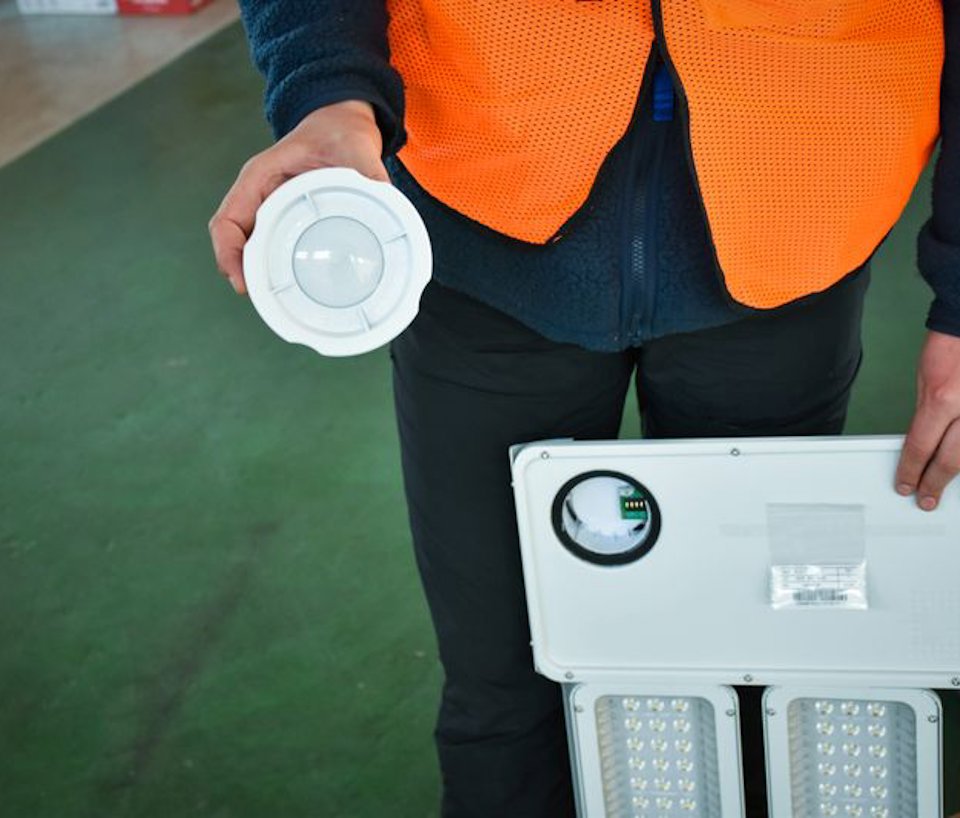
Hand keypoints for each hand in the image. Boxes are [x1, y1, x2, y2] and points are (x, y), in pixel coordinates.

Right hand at [209, 100, 387, 294]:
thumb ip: (369, 174)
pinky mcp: (284, 217)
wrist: (342, 124)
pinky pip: (269, 245)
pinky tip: (289, 288)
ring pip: (250, 247)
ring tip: (275, 304)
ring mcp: (270, 208)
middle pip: (236, 240)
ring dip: (257, 274)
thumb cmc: (339, 132)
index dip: (229, 252)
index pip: (229, 219)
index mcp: (261, 175)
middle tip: (265, 303)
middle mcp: (259, 194)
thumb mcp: (354, 148)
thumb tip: (386, 200)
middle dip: (243, 272)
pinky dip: (273, 268)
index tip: (242, 281)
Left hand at [895, 329, 959, 509]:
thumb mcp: (925, 381)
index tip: (906, 483)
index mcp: (941, 399)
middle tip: (926, 497)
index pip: (920, 447)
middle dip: (935, 482)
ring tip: (945, 485)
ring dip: (957, 473)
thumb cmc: (949, 346)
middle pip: (951, 460)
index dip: (911, 471)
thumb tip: (924, 441)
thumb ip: (927, 413)